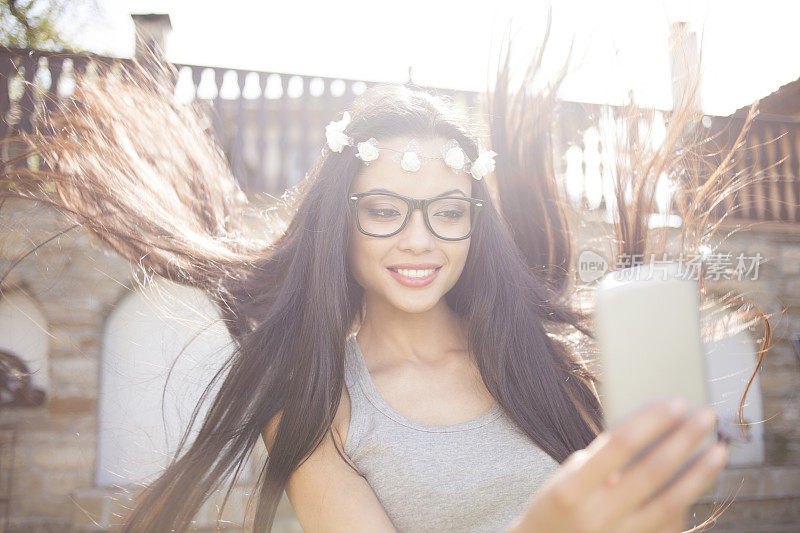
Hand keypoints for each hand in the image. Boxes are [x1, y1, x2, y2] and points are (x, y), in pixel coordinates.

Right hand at [507, 397, 727, 532]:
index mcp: (570, 488)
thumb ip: (600, 459)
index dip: (651, 421)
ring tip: (718, 449)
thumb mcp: (564, 478)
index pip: (618, 444)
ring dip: (699, 473)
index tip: (676, 401)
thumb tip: (649, 430)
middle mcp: (596, 515)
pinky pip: (670, 524)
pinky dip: (687, 500)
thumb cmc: (556, 507)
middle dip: (683, 439)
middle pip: (652, 470)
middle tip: (705, 416)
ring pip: (671, 502)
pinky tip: (698, 482)